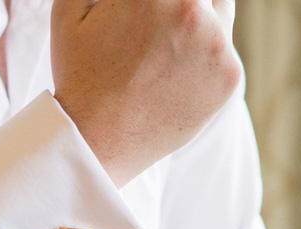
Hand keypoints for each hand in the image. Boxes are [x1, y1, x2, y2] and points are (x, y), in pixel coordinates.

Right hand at [51, 0, 240, 186]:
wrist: (96, 141)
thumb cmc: (79, 75)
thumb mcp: (71, 10)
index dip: (150, 1)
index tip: (144, 11)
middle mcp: (194, 11)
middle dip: (177, 2)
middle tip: (155, 19)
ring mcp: (218, 45)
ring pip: (221, 7)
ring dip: (199, 14)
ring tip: (164, 42)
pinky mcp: (230, 76)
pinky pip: (225, 49)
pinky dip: (205, 53)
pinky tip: (171, 73)